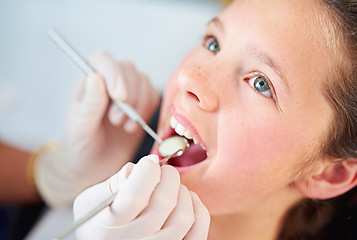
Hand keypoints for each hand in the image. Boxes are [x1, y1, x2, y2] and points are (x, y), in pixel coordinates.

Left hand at [63, 51, 159, 181]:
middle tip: (116, 121)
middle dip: (127, 96)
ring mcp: (127, 92)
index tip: (119, 97)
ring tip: (123, 126)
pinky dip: (147, 111)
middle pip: (127, 69)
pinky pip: (153, 96)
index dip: (114, 73)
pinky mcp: (142, 105)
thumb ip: (89, 103)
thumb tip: (96, 76)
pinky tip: (133, 127)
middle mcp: (109, 82)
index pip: (103, 60)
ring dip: (138, 105)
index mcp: (88, 82)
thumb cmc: (81, 147)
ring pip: (143, 80)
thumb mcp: (79, 128)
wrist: (95, 168)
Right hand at [73, 155, 210, 239]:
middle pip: (163, 203)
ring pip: (183, 217)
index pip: (135, 196)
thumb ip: (112, 185)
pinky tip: (186, 199)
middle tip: (164, 170)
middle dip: (168, 176)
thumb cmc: (99, 220)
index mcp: (108, 227)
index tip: (149, 162)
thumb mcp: (92, 202)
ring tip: (172, 186)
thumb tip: (135, 169)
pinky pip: (198, 232)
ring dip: (182, 192)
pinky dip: (197, 209)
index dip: (147, 171)